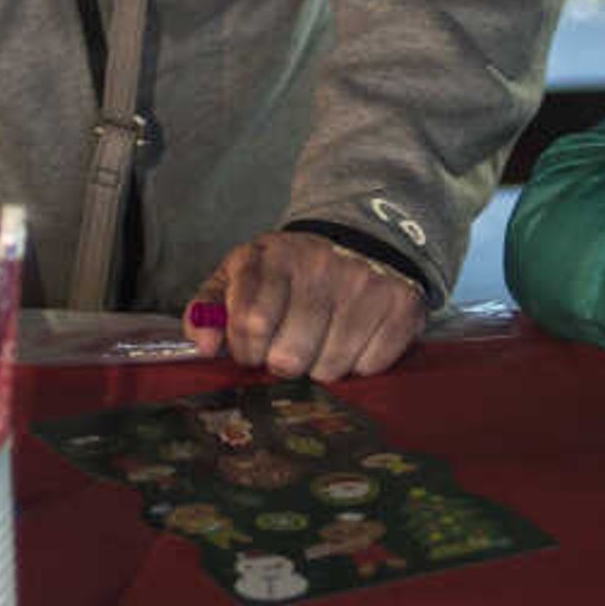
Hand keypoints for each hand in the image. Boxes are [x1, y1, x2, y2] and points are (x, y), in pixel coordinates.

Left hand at [184, 230, 426, 380]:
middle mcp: (321, 268)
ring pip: (329, 368)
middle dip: (282, 363)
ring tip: (320, 342)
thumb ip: (210, 307)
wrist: (361, 237)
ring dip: (320, 367)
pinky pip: (370, 367)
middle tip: (287, 348)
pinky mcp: (401, 306)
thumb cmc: (290, 269)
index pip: (250, 324)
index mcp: (273, 258)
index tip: (251, 348)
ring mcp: (365, 287)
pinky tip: (353, 340)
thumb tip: (203, 346)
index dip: (246, 350)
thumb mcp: (241, 274)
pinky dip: (358, 365)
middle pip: (289, 356)